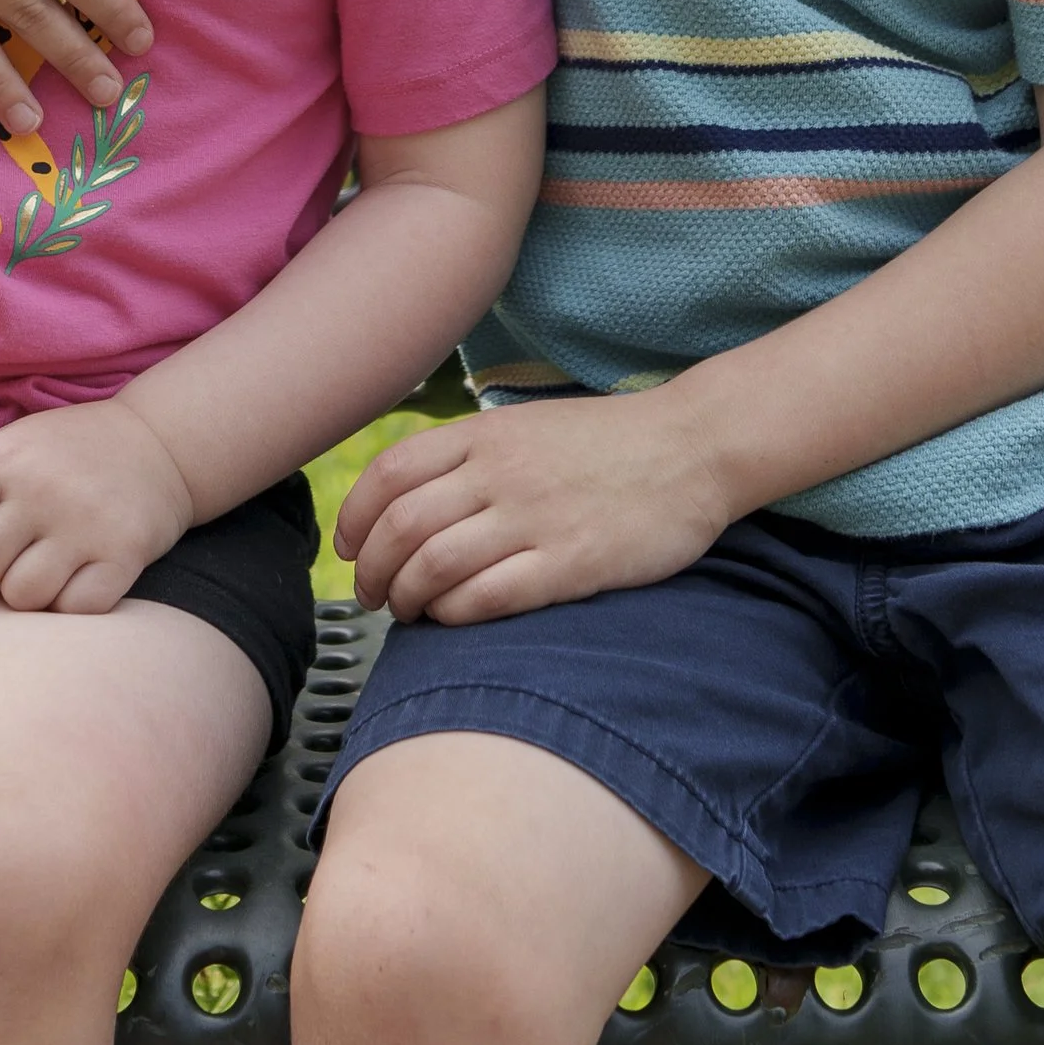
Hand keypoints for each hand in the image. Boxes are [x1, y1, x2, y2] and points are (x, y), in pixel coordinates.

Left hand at [0, 397, 197, 613]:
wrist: (160, 443)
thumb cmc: (61, 453)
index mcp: (5, 459)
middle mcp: (44, 489)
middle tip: (15, 547)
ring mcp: (86, 523)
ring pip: (21, 597)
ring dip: (27, 590)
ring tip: (46, 561)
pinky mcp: (125, 554)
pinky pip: (73, 609)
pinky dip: (71, 603)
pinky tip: (80, 575)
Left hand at [335, 398, 732, 624]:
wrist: (694, 446)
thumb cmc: (609, 442)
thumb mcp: (529, 425)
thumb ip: (472, 453)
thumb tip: (409, 495)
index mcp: (485, 434)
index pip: (389, 474)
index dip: (355, 518)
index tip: (349, 548)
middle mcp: (502, 472)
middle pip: (401, 526)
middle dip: (371, 570)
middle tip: (371, 595)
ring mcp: (536, 516)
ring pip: (434, 564)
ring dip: (407, 598)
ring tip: (408, 612)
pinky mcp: (570, 562)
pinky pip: (488, 596)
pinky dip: (455, 614)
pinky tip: (454, 618)